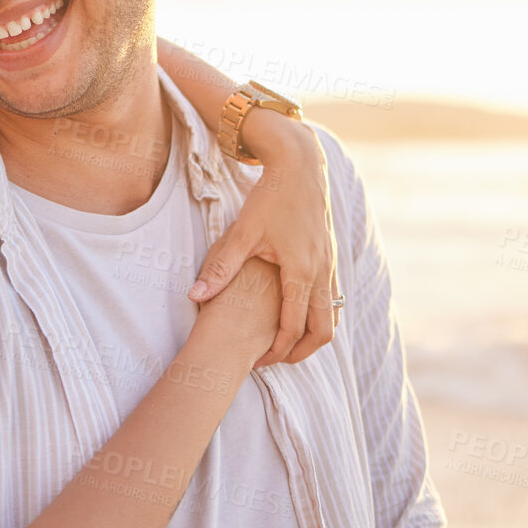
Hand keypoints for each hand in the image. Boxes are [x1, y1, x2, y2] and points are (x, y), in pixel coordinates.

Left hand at [188, 110, 338, 367]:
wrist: (301, 165)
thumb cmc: (270, 197)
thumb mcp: (241, 233)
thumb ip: (219, 268)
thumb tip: (193, 297)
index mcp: (300, 273)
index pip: (293, 328)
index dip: (277, 351)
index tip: (258, 362)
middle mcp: (322, 273)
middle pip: (323, 332)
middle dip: (303, 353)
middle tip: (278, 361)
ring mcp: (331, 265)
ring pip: (333, 316)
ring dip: (314, 334)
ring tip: (288, 343)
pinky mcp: (332, 256)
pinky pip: (334, 298)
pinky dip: (320, 314)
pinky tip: (298, 312)